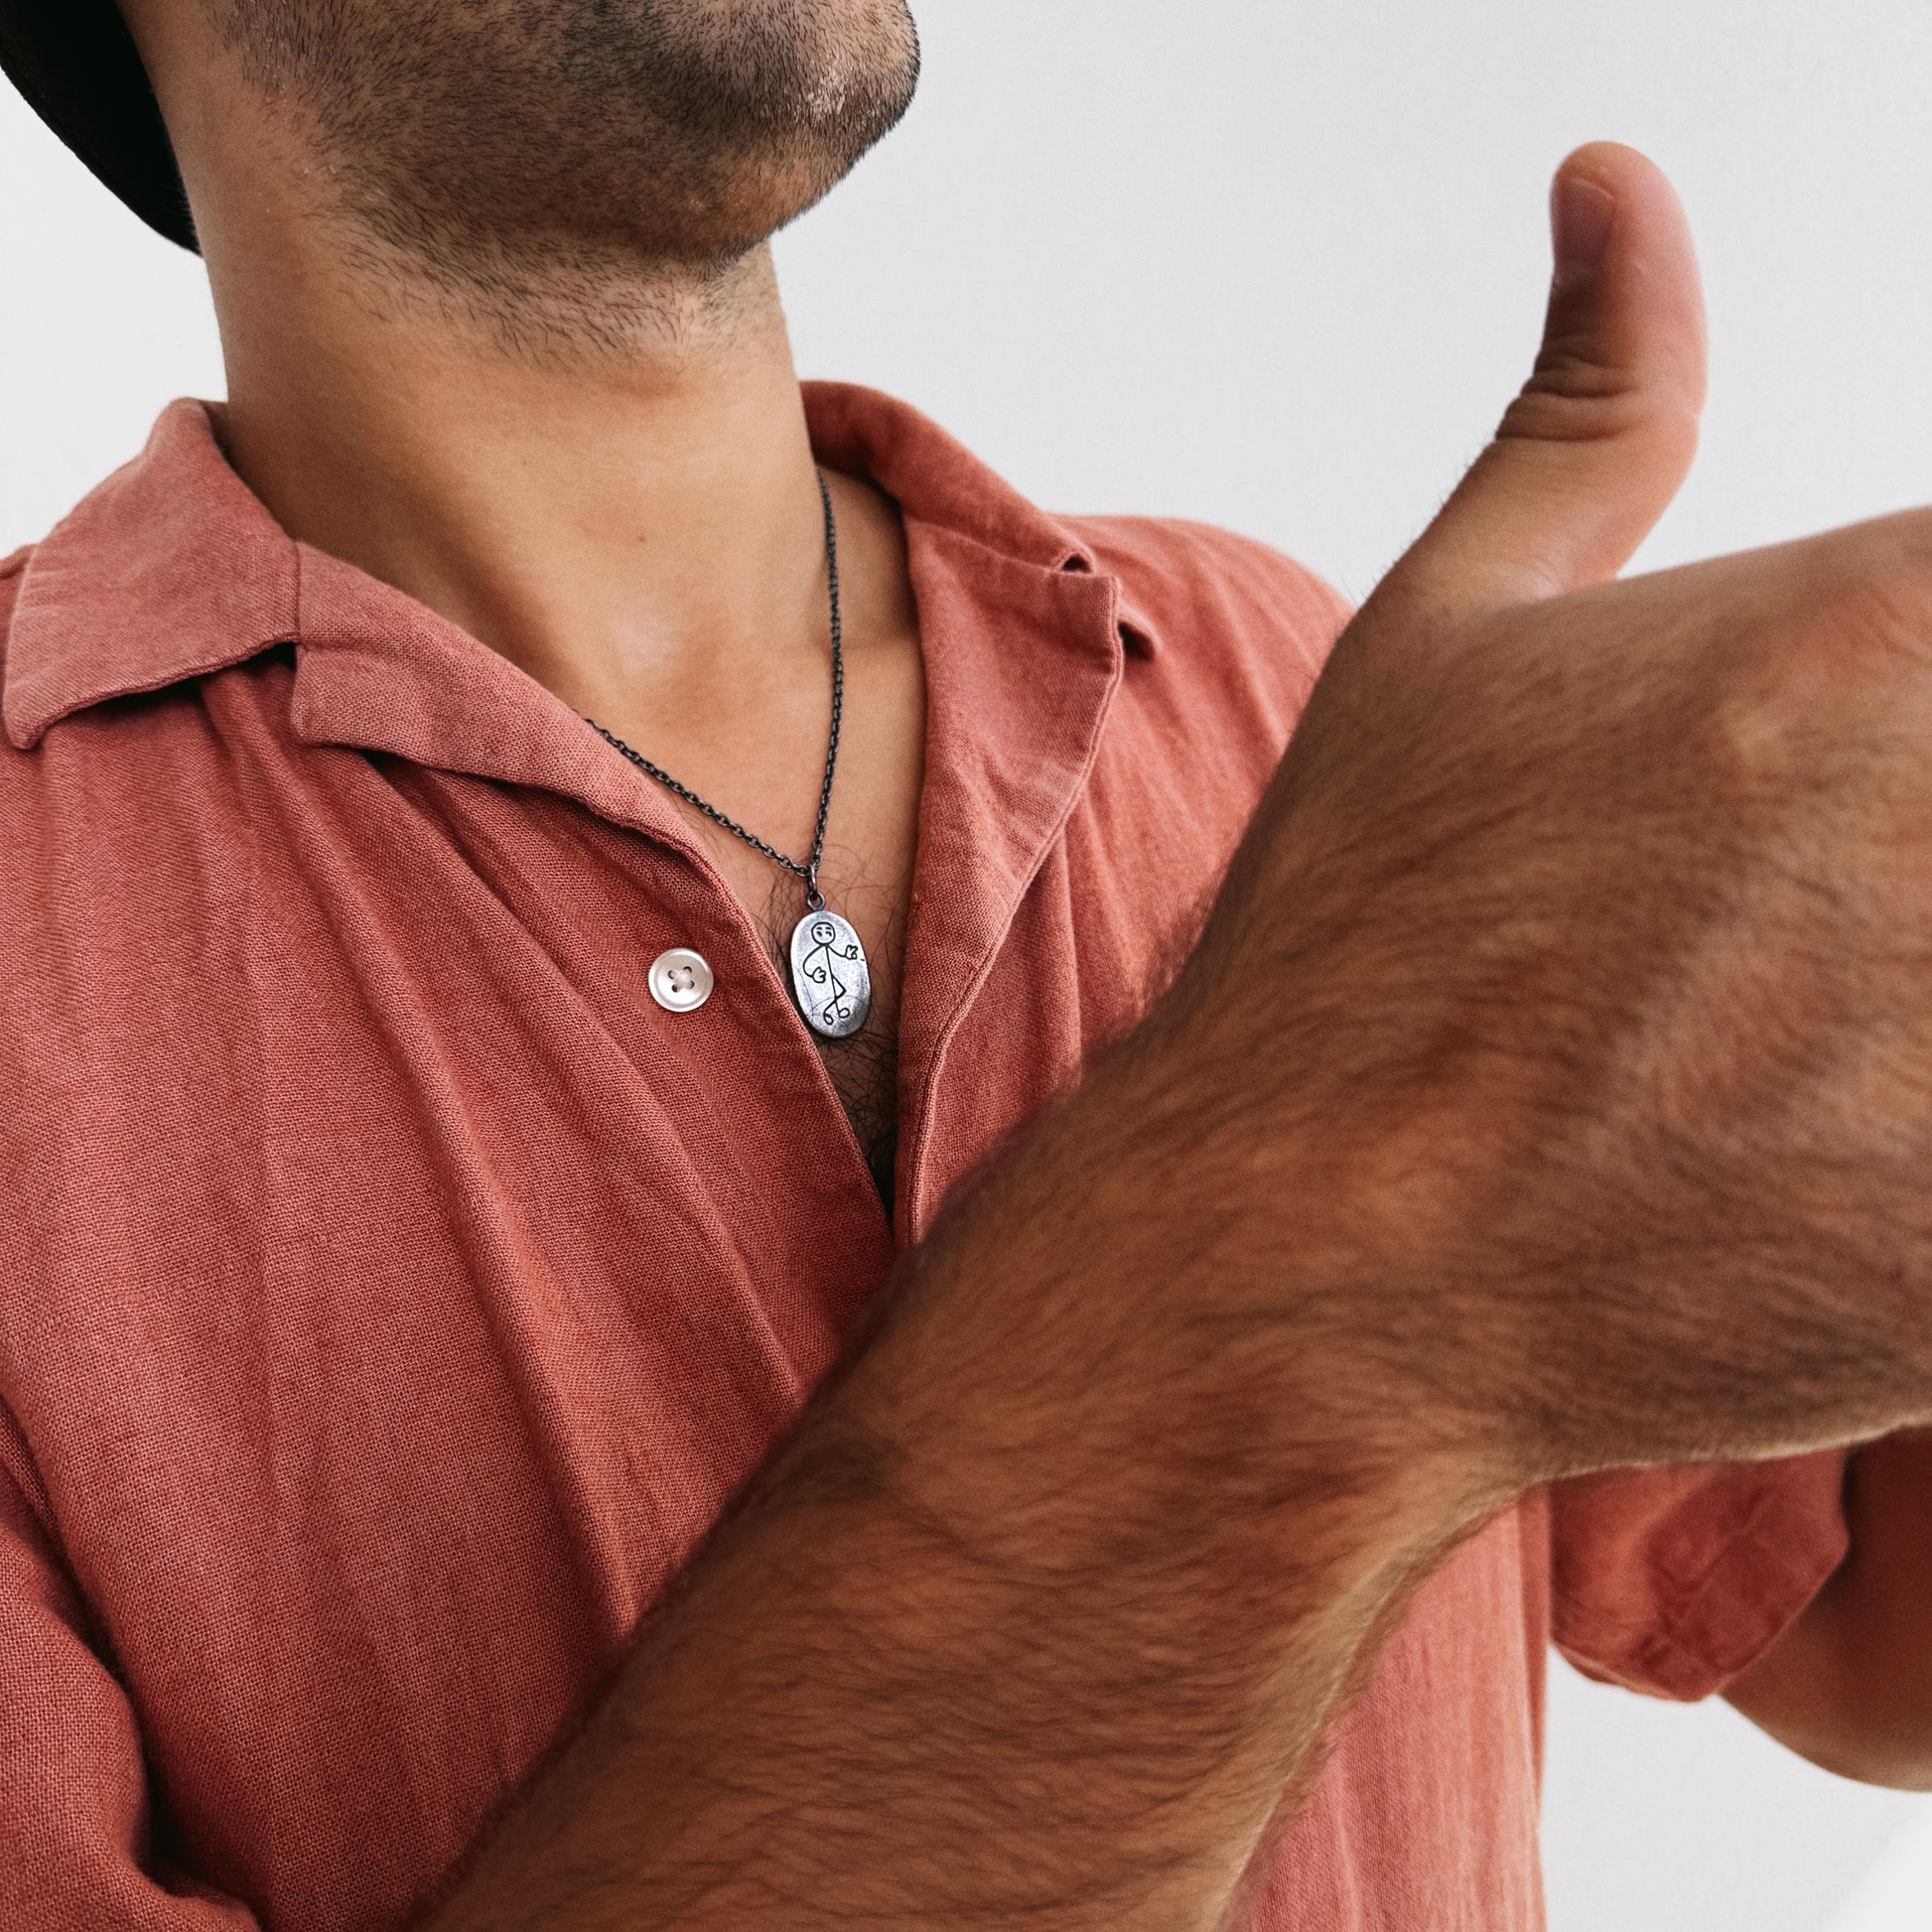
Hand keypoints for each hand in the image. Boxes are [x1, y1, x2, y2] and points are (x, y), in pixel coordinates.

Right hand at [1178, 141, 1931, 1484]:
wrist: (1306, 1257)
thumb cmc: (1361, 944)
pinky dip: (1922, 1136)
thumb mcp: (1451, 635)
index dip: (1914, 708)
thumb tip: (1611, 184)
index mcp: (1890, 611)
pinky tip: (1824, 1146)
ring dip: (1917, 984)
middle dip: (1919, 856)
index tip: (1826, 807)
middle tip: (1789, 946)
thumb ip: (1592, 399)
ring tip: (1801, 1037)